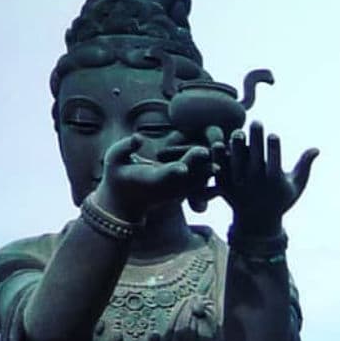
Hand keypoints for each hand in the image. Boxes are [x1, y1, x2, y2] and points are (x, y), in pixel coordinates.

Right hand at [94, 133, 212, 219]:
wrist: (125, 203)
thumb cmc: (116, 176)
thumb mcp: (112, 159)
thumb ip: (125, 147)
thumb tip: (138, 138)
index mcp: (152, 180)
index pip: (163, 176)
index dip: (173, 171)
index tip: (182, 167)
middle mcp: (170, 187)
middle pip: (188, 176)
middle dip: (197, 163)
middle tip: (207, 149)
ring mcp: (180, 190)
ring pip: (200, 179)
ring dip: (211, 167)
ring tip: (223, 150)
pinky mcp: (186, 190)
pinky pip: (204, 181)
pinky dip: (214, 172)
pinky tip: (226, 158)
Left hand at [215, 120, 319, 233]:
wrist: (256, 223)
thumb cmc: (280, 201)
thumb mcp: (296, 186)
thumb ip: (305, 166)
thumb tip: (316, 149)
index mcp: (275, 180)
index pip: (275, 155)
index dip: (273, 143)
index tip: (273, 136)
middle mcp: (256, 180)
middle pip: (255, 152)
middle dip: (256, 135)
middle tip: (256, 122)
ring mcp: (239, 182)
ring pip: (236, 156)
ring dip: (237, 142)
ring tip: (239, 133)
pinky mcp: (224, 185)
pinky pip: (220, 165)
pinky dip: (219, 155)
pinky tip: (221, 144)